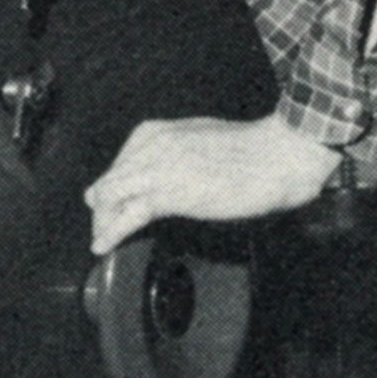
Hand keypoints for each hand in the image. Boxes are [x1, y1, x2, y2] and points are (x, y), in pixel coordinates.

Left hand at [84, 112, 342, 254]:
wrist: (275, 154)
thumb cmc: (249, 149)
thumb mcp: (198, 140)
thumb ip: (173, 154)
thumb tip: (161, 175)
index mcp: (155, 132)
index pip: (119, 164)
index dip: (110, 188)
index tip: (109, 205)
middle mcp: (150, 145)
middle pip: (110, 182)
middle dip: (102, 209)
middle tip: (102, 229)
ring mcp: (157, 168)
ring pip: (111, 198)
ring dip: (103, 223)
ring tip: (100, 241)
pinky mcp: (169, 193)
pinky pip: (128, 215)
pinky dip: (111, 232)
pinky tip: (103, 245)